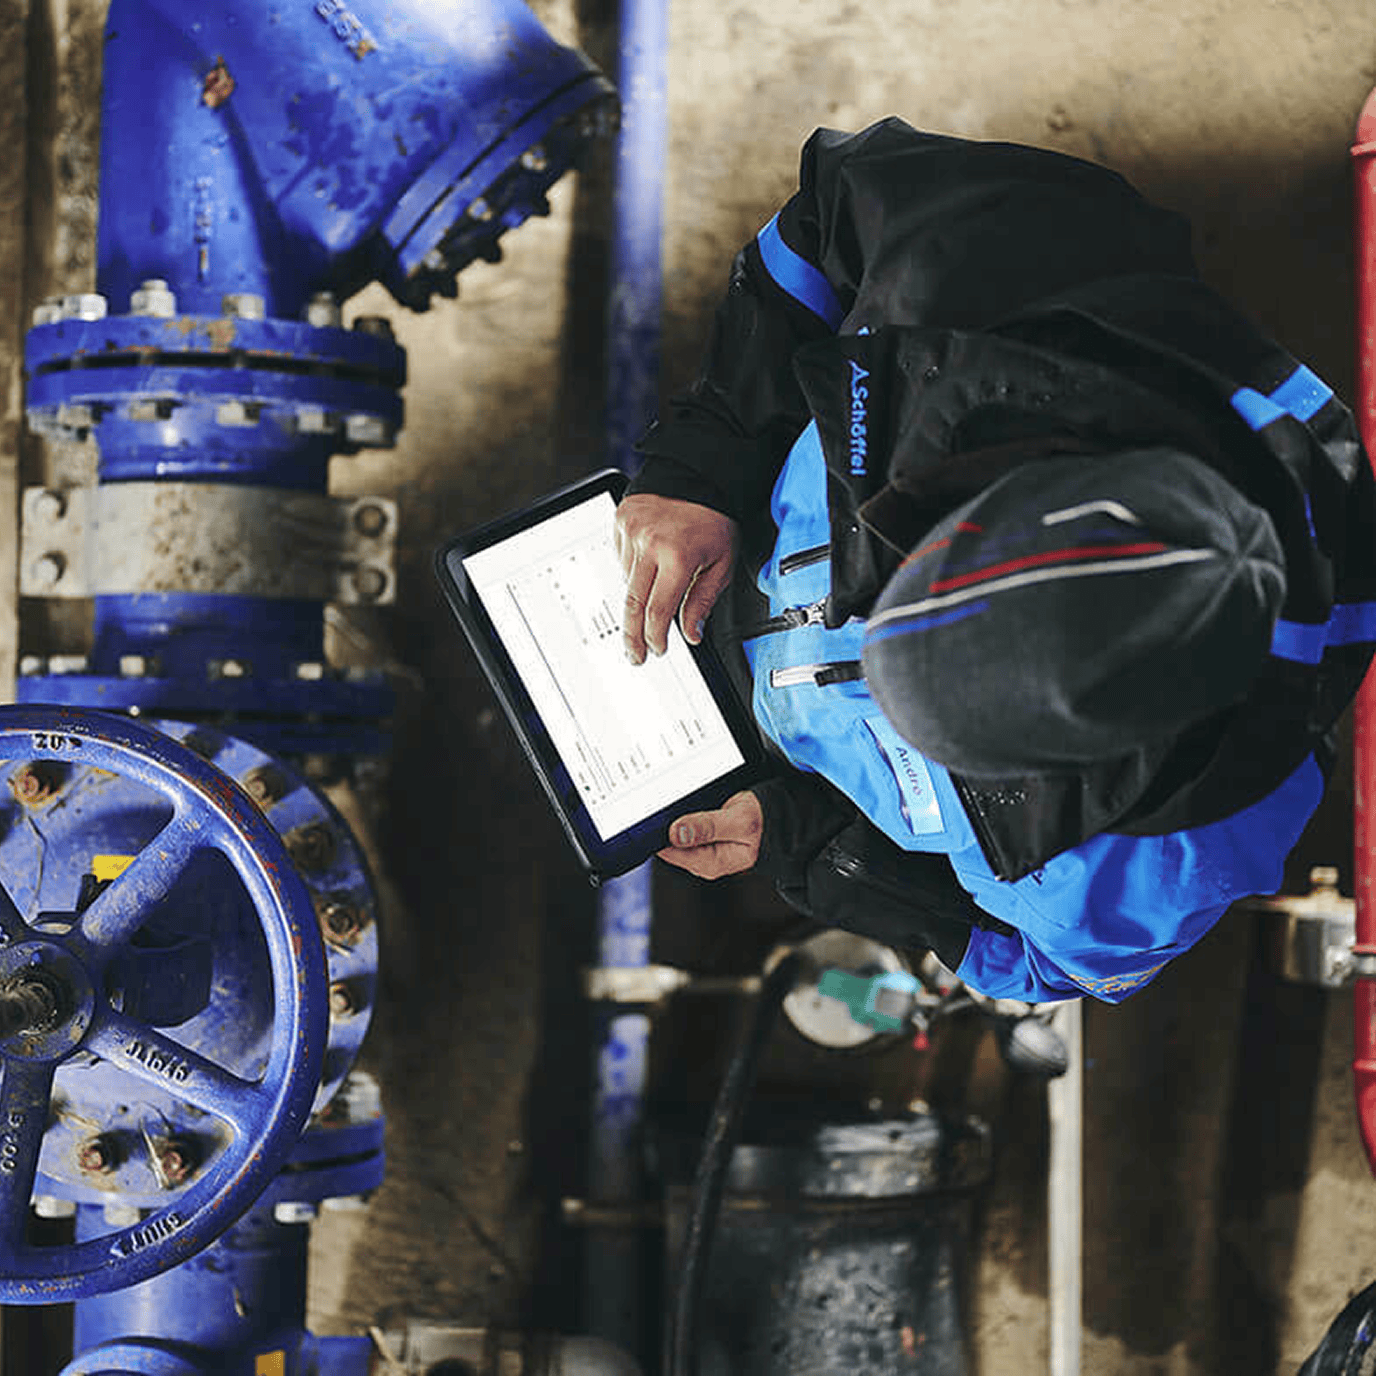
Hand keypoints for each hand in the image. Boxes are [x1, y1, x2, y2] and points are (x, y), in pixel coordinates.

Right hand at [614, 493, 737, 662]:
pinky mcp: (621, 520)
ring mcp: (631, 531)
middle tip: (634, 653)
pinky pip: (620, 558)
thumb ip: (703, 601)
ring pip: (627, 581)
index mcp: (678, 556)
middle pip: (632, 603)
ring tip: (649, 603)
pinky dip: (632, 570)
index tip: (656, 650)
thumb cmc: (715, 517)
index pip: (658, 611)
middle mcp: (650, 544)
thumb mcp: (722, 562)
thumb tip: (691, 634)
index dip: (655, 637)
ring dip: (636, 599)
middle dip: (632, 635)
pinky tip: (647, 568)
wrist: (700, 473)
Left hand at [657, 790, 762, 878]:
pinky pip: (684, 826)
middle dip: (669, 822)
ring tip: (694, 801)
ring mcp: (702, 849)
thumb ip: (708, 827)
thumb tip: (676, 833)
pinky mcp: (702, 837)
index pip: (670, 851)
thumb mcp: (739, 821)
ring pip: (675, 832)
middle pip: (669, 842)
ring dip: (677, 816)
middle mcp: (703, 860)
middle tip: (681, 801)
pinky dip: (685, 813)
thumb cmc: (764, 823)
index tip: (661, 812)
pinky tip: (695, 803)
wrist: (779, 818)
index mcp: (710, 863)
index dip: (661, 832)